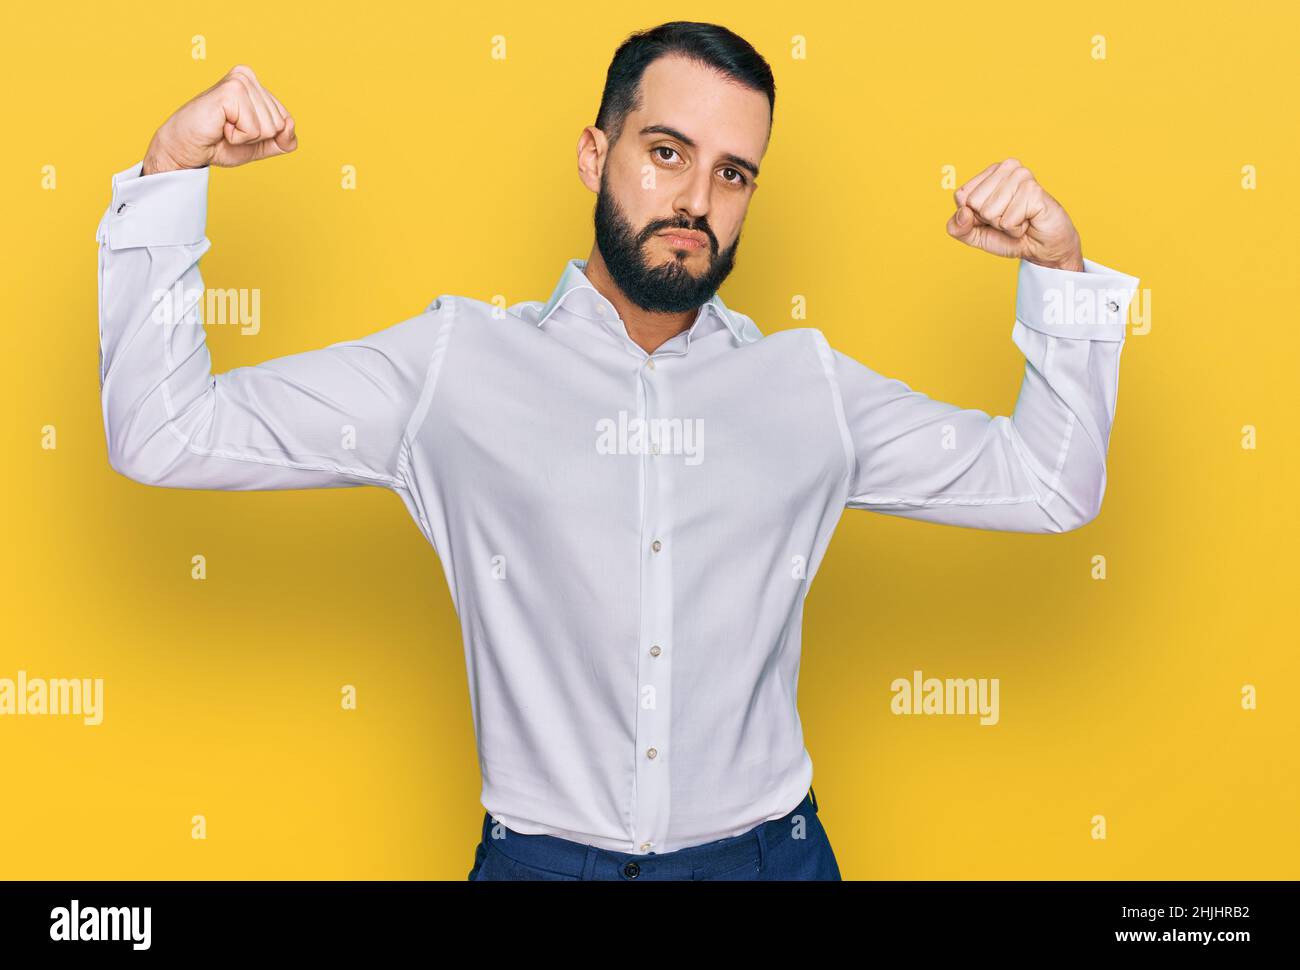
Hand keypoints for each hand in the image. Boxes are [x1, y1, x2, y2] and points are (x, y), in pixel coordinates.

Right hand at [141, 65, 296, 175]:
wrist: (187, 149)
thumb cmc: (220, 144)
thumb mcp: (261, 145)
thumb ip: (284, 140)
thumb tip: (290, 125)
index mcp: (256, 84)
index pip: (286, 120)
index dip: (266, 136)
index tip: (239, 129)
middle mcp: (248, 76)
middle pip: (279, 124)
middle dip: (256, 136)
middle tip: (229, 129)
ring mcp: (240, 81)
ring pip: (269, 128)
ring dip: (246, 136)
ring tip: (224, 127)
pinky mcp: (231, 92)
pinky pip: (254, 130)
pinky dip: (237, 137)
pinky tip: (220, 126)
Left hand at [946, 158, 1082, 271]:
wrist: (1043, 249)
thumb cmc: (1010, 237)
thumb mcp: (976, 235)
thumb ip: (957, 228)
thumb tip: (962, 212)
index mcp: (990, 172)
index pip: (961, 196)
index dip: (972, 216)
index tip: (992, 217)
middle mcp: (1007, 168)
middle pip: (973, 203)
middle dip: (988, 220)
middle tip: (1009, 218)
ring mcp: (1022, 177)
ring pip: (989, 211)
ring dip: (1003, 225)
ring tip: (1019, 219)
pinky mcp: (1034, 191)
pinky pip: (1007, 221)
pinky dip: (1015, 229)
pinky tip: (1028, 221)